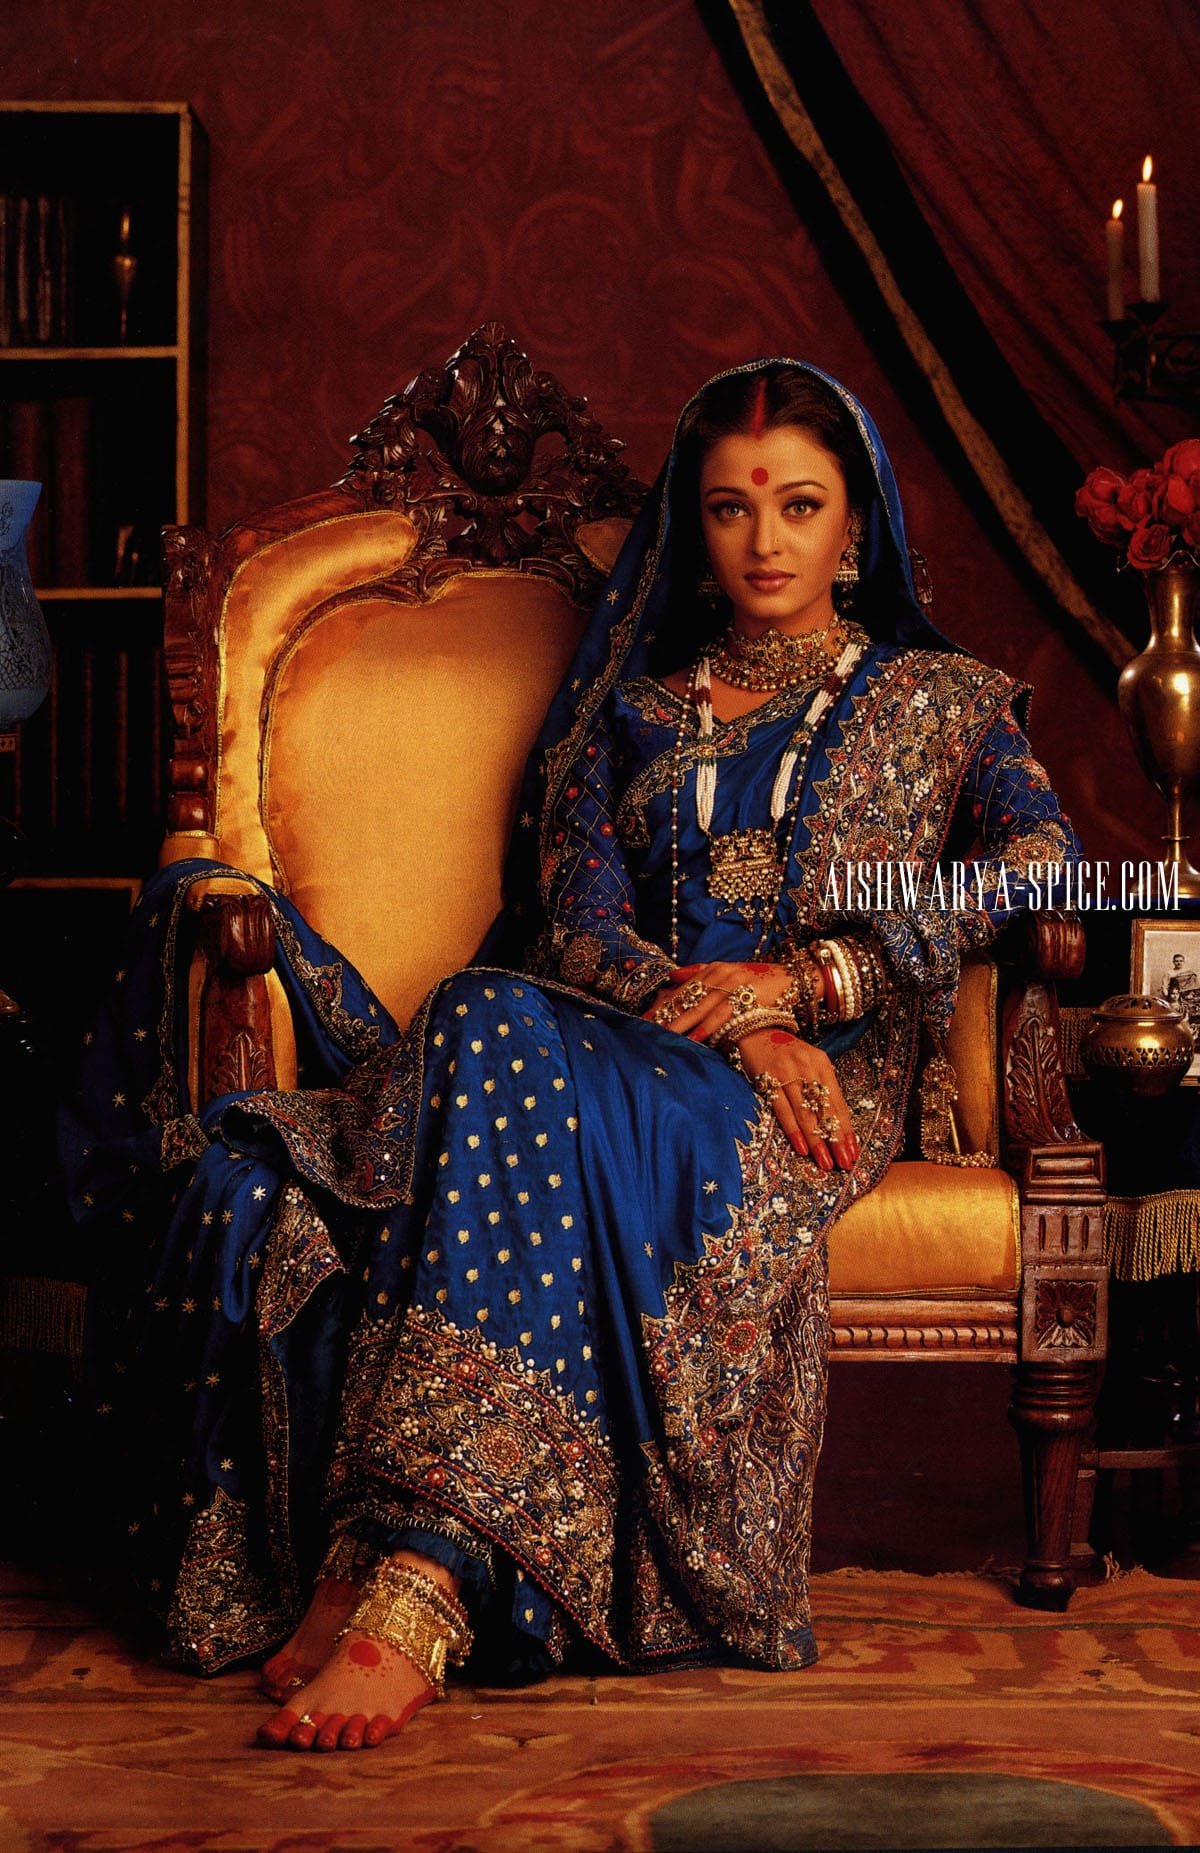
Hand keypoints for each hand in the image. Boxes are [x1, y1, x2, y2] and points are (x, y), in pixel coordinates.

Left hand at [642, 960, 796, 1043]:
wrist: (792, 977)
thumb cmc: (758, 979)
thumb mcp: (727, 972)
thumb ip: (699, 974)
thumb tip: (672, 976)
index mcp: (712, 969)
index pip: (682, 989)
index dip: (662, 1004)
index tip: (644, 1018)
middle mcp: (719, 975)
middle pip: (687, 999)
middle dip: (666, 1016)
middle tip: (647, 1030)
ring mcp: (733, 986)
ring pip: (701, 1008)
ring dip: (683, 1024)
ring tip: (666, 1037)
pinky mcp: (747, 998)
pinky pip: (723, 1016)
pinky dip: (708, 1028)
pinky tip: (696, 1038)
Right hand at [738, 1027, 858, 1172]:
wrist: (755, 1028)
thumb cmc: (785, 1052)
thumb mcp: (809, 1063)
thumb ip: (820, 1087)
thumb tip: (834, 1123)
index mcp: (822, 1064)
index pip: (838, 1102)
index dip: (846, 1129)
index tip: (852, 1151)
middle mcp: (807, 1067)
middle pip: (825, 1110)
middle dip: (835, 1139)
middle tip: (844, 1163)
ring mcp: (787, 1073)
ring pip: (805, 1112)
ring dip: (816, 1140)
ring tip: (825, 1161)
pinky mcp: (767, 1079)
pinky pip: (782, 1109)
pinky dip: (793, 1129)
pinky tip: (801, 1147)